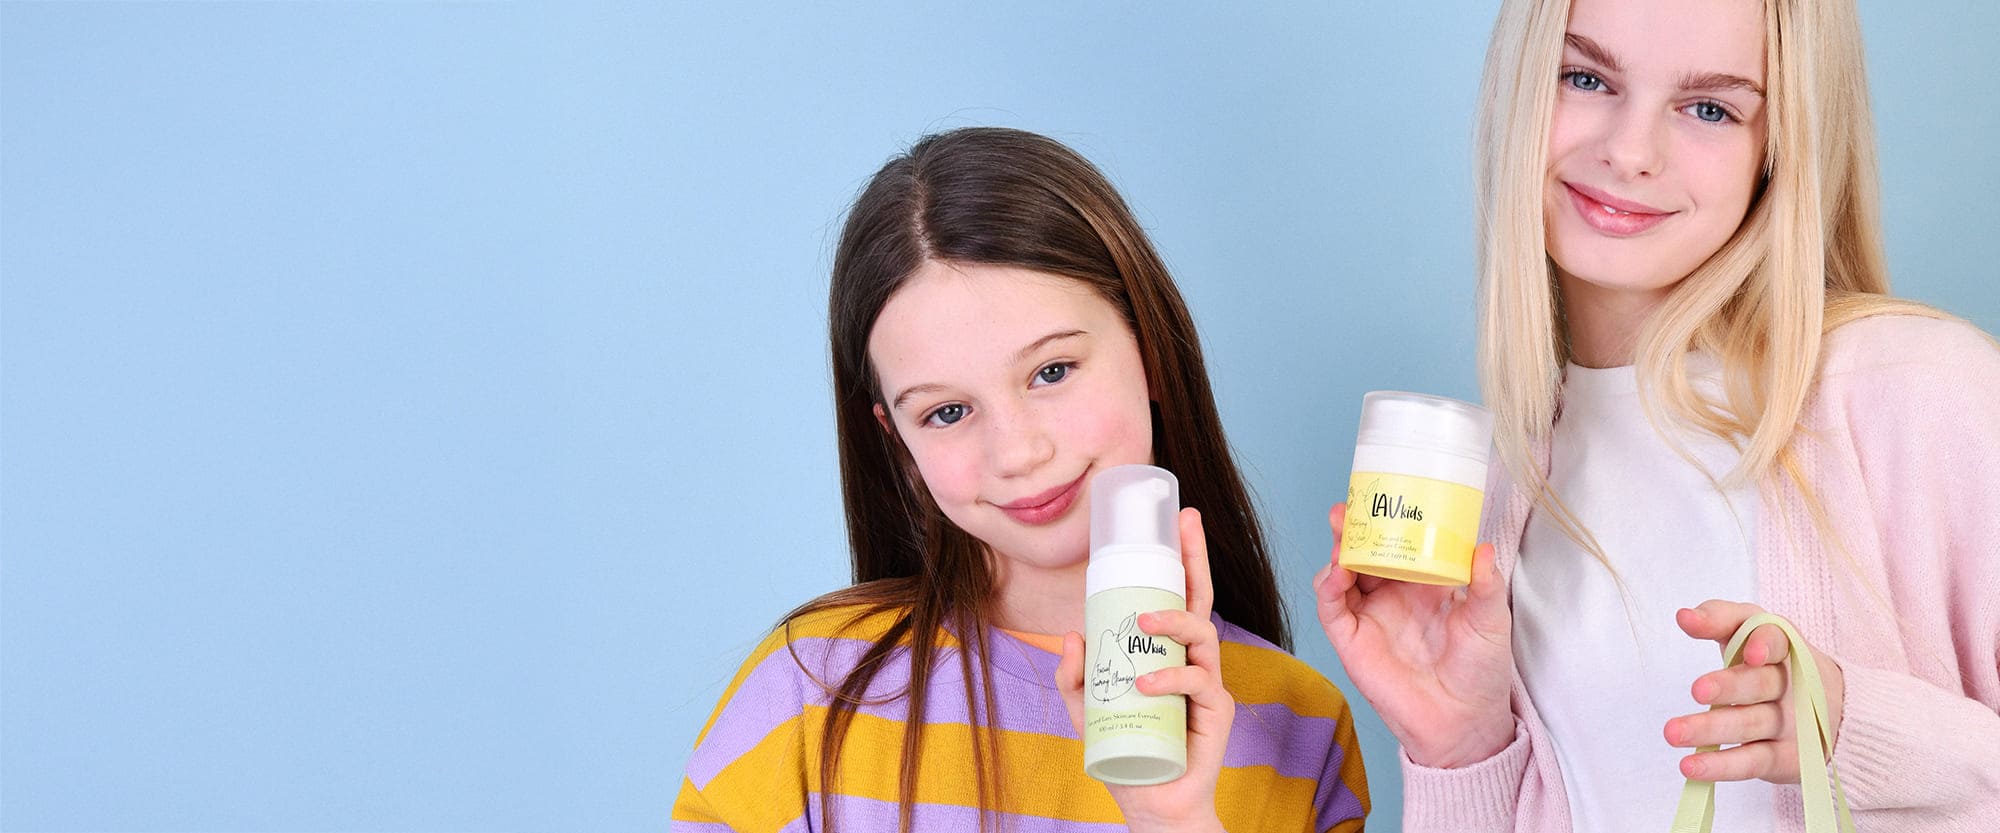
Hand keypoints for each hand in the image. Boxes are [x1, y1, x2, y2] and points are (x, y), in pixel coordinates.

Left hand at [1055, 508, 1228, 832]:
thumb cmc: (1124, 748)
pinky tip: (1147, 685)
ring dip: (1173, 622)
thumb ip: (1074, 675)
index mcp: (1165, 650)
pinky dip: (1171, 680)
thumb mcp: (1085, 709)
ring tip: (1143, 624)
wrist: (1152, 802)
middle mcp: (1191, 658)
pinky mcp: (1215, 711)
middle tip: (1187, 525)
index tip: (1179, 518)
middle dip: (1196, 558)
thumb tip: (1071, 635)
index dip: (1181, 557)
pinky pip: (1199, 684)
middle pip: (1200, 599)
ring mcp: (1207, 681)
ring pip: (1202, 635)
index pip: (1176, 595)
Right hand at [1313, 503, 1514, 767]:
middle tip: (1347, 508)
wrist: (1464, 722)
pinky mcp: (1351, 640)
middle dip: (1351, 528)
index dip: (1386, 519)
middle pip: (1362, 551)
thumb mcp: (1491, 621)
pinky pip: (1331, 608)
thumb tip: (1483, 547)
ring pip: (1341, 573)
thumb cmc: (1480, 671)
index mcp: (1422, 582)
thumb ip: (1486, 585)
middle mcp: (1391, 594)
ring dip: (1337, 551)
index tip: (1383, 496)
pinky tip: (1336, 573)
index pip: (1398, 541)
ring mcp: (1368, 615)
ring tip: (1341, 535)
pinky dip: (1328, 586)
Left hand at [1665, 600, 1845, 782]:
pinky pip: (1752, 761)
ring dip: (1711, 729)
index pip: (1778, 640)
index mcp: (1785, 648)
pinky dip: (1721, 765)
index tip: (1749, 653)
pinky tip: (1691, 766)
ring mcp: (1792, 724)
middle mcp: (1793, 685)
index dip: (1764, 644)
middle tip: (1697, 689)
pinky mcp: (1785, 758)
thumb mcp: (1752, 633)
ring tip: (1673, 733)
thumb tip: (1684, 616)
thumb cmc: (1774, 665)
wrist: (1835, 711)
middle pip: (1761, 684)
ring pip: (1751, 724)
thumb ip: (1719, 619)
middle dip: (1730, 686)